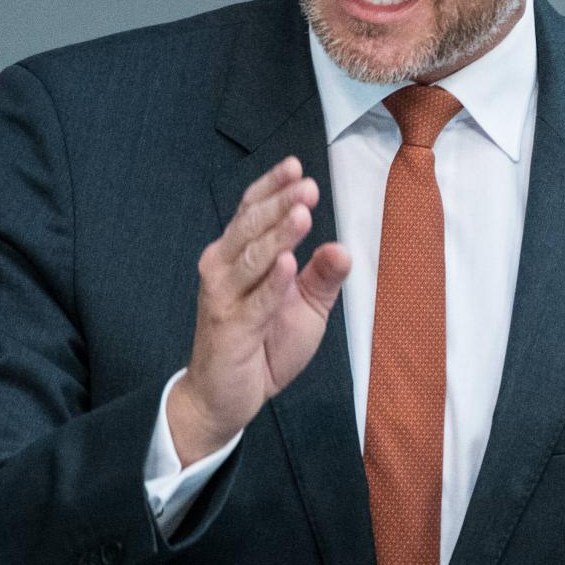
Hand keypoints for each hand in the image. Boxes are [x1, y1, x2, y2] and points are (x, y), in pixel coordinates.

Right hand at [167, 157, 350, 463]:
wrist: (225, 397)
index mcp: (238, 256)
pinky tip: (287, 264)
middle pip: (250, 227)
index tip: (296, 167)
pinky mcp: (230, 329)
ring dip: (277, 235)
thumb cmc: (262, 346)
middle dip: (280, 204)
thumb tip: (342, 247)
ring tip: (302, 213)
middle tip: (308, 185)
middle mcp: (223, 269)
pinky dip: (271, 284)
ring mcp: (223, 298)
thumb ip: (321, 277)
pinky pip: (254, 302)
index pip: (252, 212)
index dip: (271, 188)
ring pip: (251, 258)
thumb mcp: (304, 308)